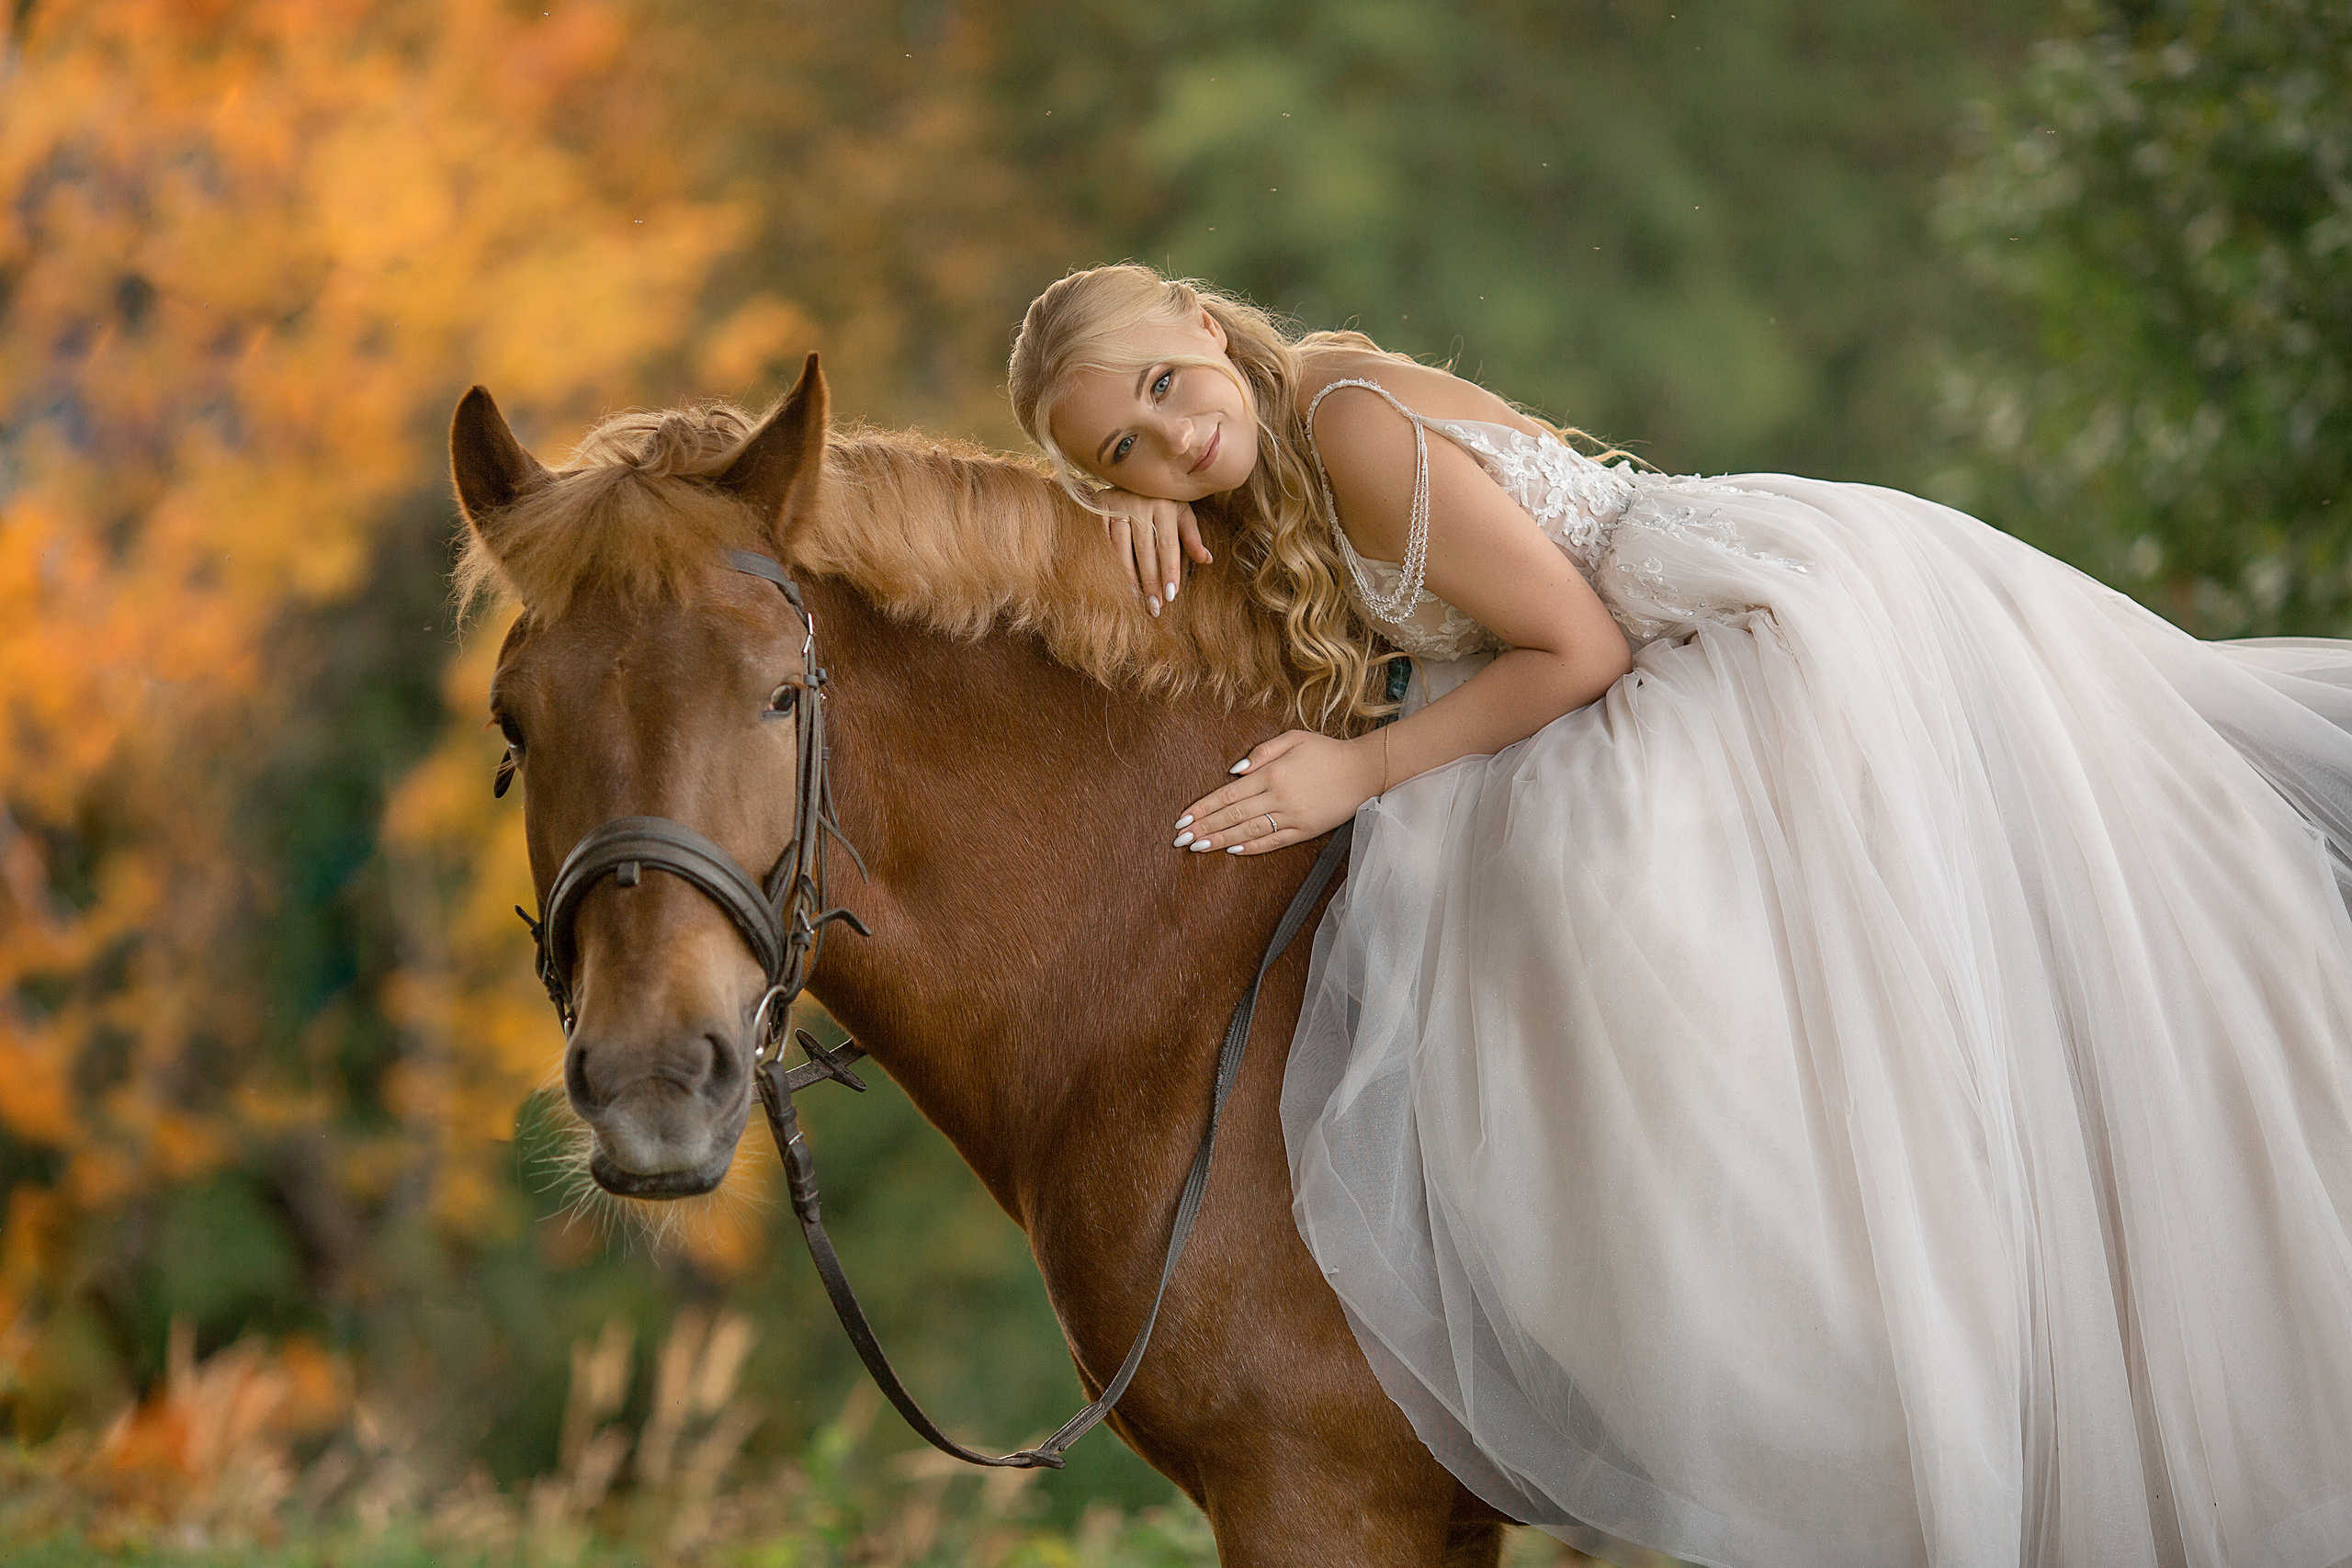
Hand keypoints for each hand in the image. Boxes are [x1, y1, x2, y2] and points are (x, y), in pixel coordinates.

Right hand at [1097, 487, 1210, 614]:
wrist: (1131, 469)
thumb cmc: (1161, 499)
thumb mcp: (1181, 512)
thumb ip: (1192, 536)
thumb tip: (1207, 560)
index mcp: (1165, 506)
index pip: (1169, 545)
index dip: (1170, 571)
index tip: (1171, 596)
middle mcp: (1141, 504)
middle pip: (1146, 550)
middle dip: (1150, 581)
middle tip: (1154, 606)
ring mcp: (1118, 504)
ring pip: (1121, 547)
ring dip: (1127, 576)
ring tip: (1134, 599)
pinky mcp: (1099, 506)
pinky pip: (1102, 539)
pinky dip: (1106, 560)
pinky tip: (1112, 579)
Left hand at [1172, 730, 1381, 855]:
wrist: (1364, 770)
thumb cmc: (1327, 751)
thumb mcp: (1294, 738)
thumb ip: (1262, 752)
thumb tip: (1234, 770)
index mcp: (1272, 773)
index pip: (1228, 793)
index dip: (1203, 807)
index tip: (1183, 818)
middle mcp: (1279, 796)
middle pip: (1233, 815)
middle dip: (1204, 828)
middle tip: (1180, 839)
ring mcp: (1293, 816)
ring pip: (1249, 831)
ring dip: (1221, 840)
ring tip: (1198, 847)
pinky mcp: (1306, 830)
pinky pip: (1274, 841)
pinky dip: (1252, 847)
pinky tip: (1233, 851)